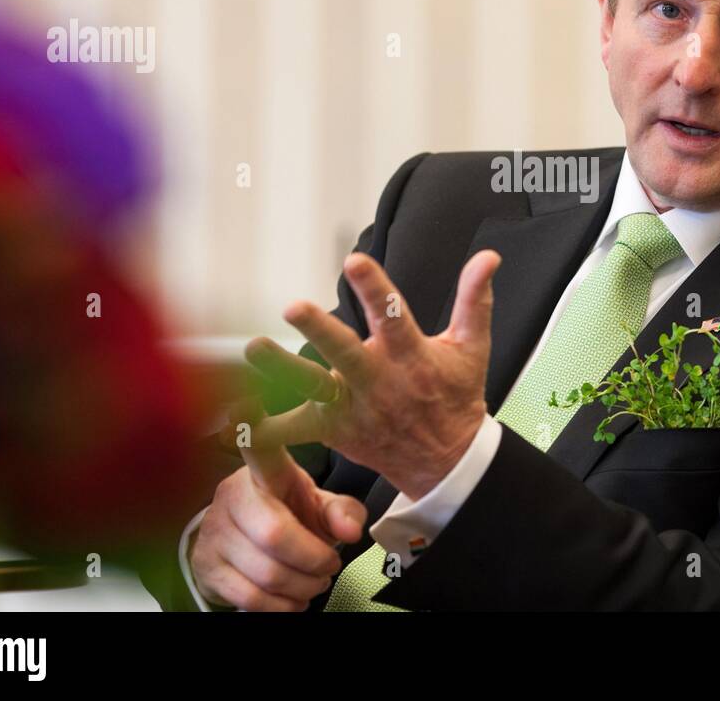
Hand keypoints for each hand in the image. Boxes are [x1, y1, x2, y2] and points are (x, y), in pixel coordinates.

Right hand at [189, 398, 366, 610]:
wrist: (242, 550)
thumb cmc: (287, 516)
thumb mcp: (317, 506)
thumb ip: (341, 512)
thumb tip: (349, 531)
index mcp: (263, 471)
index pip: (258, 446)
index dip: (250, 425)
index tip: (243, 401)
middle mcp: (233, 495)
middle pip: (276, 535)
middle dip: (314, 559)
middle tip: (329, 565)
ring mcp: (216, 532)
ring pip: (267, 572)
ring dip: (304, 586)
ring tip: (315, 581)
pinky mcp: (207, 567)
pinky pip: (251, 597)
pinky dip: (283, 606)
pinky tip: (293, 598)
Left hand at [245, 249, 501, 499]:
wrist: (447, 462)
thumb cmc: (455, 397)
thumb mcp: (472, 347)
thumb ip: (475, 299)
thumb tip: (488, 257)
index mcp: (412, 356)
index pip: (394, 315)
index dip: (375, 288)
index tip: (354, 261)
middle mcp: (379, 381)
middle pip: (346, 353)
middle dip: (320, 330)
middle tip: (293, 307)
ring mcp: (354, 407)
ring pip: (314, 386)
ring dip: (282, 368)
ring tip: (253, 348)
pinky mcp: (336, 430)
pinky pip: (296, 429)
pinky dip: (265, 426)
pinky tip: (232, 415)